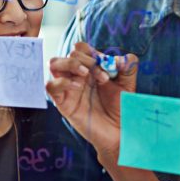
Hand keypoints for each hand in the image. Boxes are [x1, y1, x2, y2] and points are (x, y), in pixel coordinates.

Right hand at [47, 42, 136, 167]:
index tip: (107, 66)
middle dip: (87, 60)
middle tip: (102, 77)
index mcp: (91, 68)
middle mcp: (77, 75)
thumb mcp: (129, 84)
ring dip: (70, 64)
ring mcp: (68, 88)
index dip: (93, 52)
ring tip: (86, 75)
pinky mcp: (63, 102)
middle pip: (70, 53)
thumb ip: (129, 66)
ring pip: (54, 64)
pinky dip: (62, 82)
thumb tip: (117, 58)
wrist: (118, 132)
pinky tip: (78, 87)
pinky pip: (51, 86)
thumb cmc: (121, 107)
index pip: (82, 48)